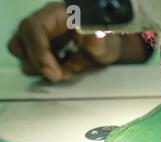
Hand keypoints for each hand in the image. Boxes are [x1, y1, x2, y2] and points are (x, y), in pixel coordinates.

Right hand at [7, 2, 123, 81]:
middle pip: (19, 44)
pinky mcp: (43, 56)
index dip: (38, 51)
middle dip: (36, 63)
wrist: (108, 48)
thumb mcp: (106, 39)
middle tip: (58, 74)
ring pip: (25, 59)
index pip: (33, 29)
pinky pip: (36, 69)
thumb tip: (94, 37)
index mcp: (54, 15)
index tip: (51, 72)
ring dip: (45, 71)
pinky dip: (50, 74)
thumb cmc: (105, 37)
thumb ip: (99, 40)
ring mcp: (41, 42)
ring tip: (70, 70)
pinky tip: (68, 71)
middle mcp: (43, 28)